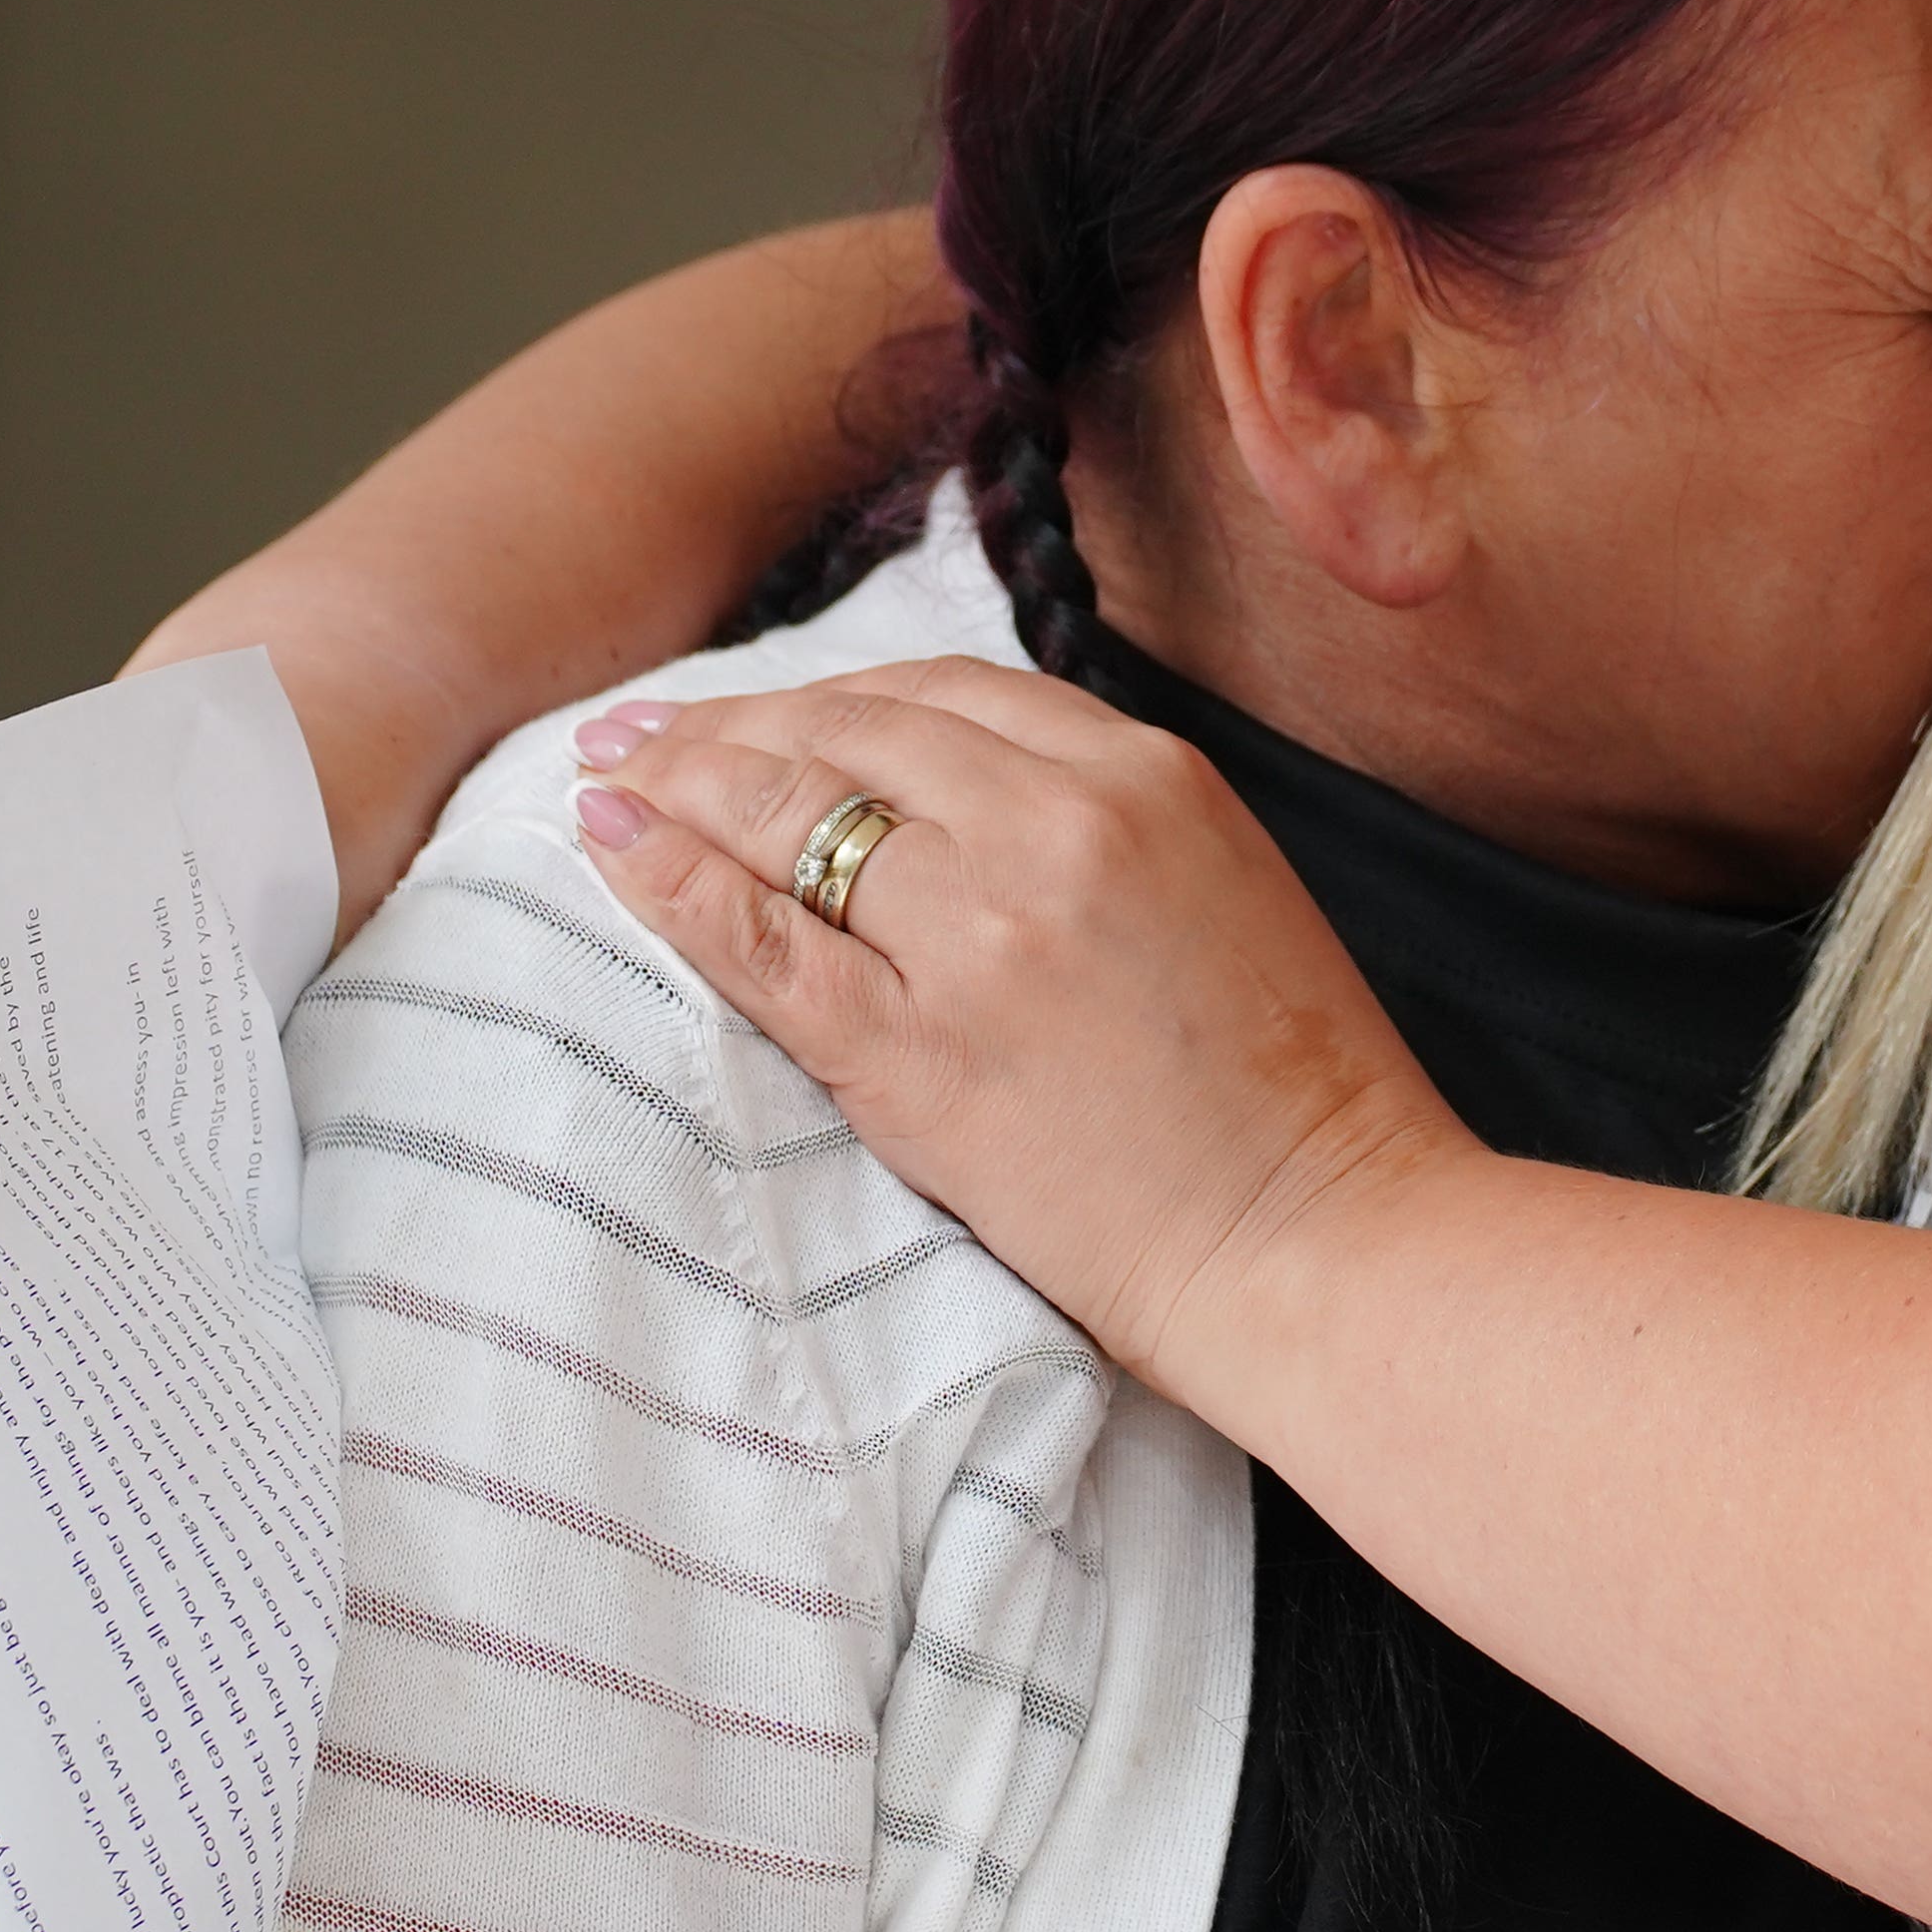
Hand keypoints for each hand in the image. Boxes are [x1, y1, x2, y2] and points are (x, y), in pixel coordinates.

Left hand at [565, 658, 1474, 1382]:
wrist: (1321, 1237)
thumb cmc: (1295, 1093)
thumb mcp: (1223, 888)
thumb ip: (1106, 823)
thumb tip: (966, 799)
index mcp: (1148, 775)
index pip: (948, 694)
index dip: (834, 697)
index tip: (770, 712)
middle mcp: (1056, 824)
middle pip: (852, 733)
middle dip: (734, 726)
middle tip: (647, 735)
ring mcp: (979, 934)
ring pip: (790, 816)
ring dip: (680, 784)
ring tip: (609, 778)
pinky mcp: (916, 1051)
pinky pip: (761, 941)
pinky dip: (672, 884)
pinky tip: (615, 849)